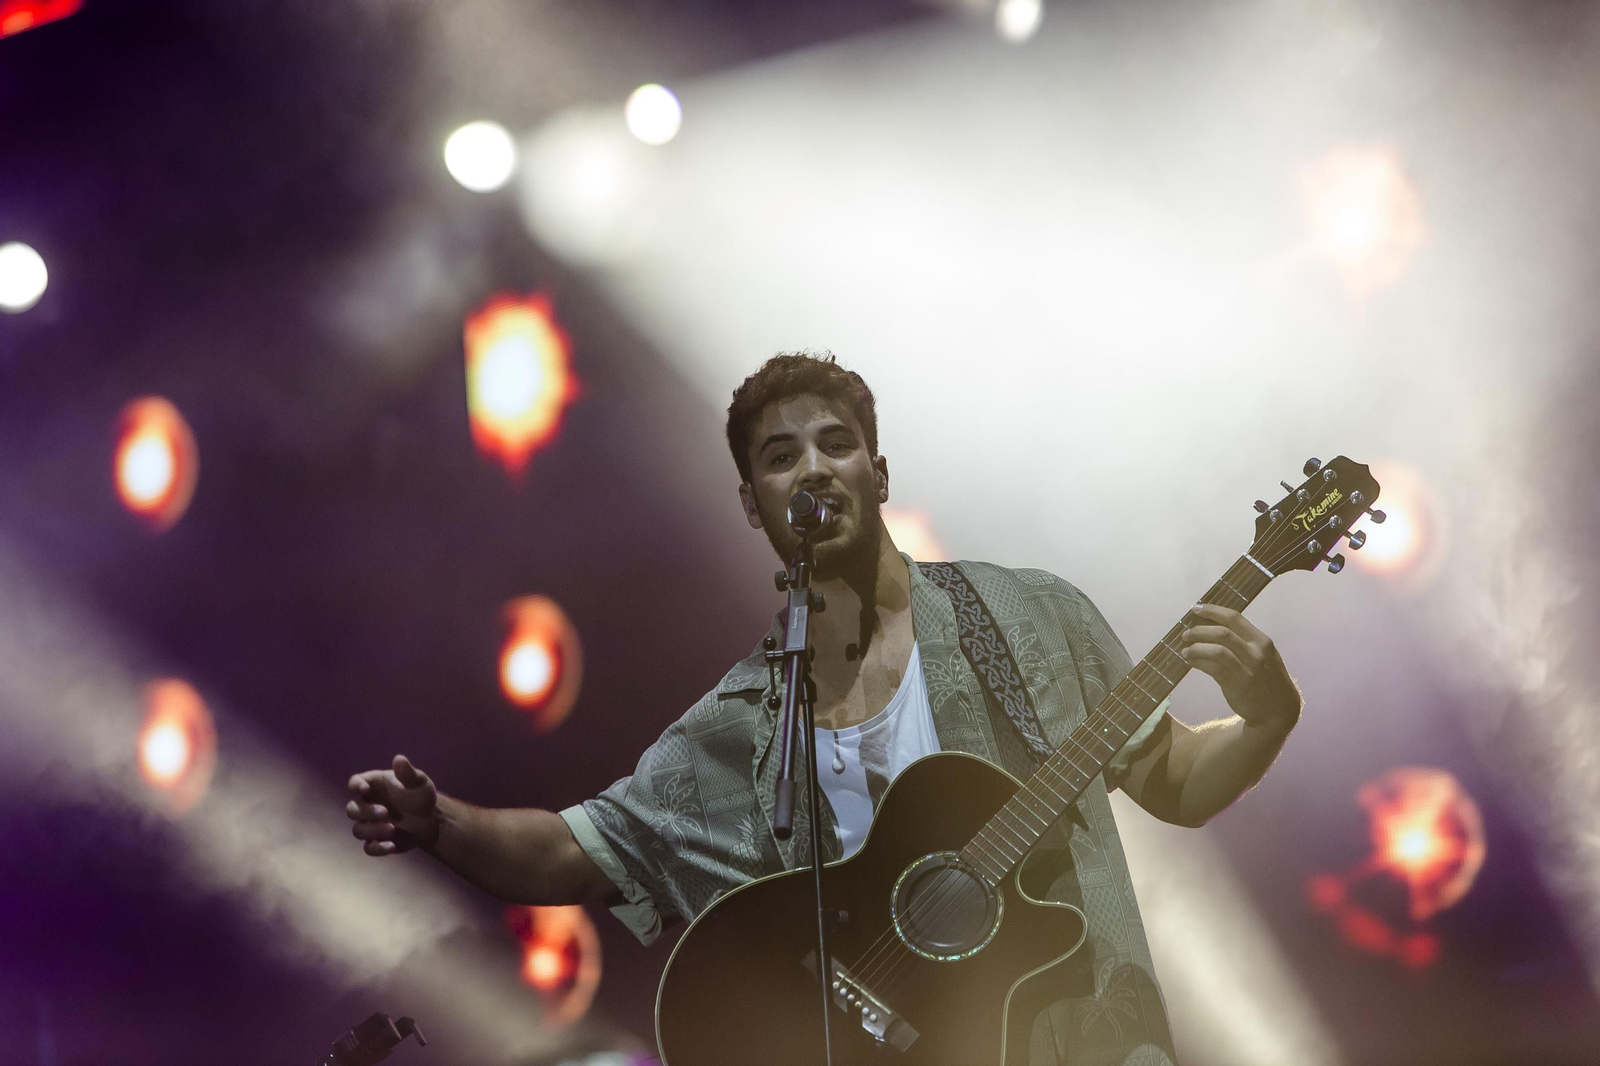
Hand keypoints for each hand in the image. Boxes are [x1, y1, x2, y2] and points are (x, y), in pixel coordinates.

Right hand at [347, 754, 439, 855]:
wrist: (431, 820)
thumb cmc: (421, 795)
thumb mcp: (419, 782)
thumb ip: (407, 773)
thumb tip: (399, 759)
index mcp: (374, 786)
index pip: (355, 782)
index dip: (356, 785)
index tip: (364, 789)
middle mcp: (368, 805)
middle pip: (352, 809)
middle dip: (366, 812)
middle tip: (386, 812)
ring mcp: (370, 824)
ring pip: (358, 830)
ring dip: (372, 831)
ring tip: (393, 829)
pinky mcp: (377, 841)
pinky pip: (368, 848)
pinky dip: (377, 848)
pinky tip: (391, 845)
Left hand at [1178, 605, 1301, 732]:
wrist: (1278, 709)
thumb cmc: (1266, 678)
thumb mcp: (1264, 655)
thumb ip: (1244, 641)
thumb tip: (1212, 626)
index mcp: (1261, 641)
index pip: (1234, 618)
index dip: (1212, 611)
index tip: (1195, 608)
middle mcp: (1255, 652)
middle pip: (1221, 633)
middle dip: (1199, 631)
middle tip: (1185, 634)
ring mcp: (1246, 669)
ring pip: (1215, 650)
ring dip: (1196, 648)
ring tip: (1185, 650)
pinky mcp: (1236, 685)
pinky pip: (1212, 668)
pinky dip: (1198, 662)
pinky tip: (1191, 662)